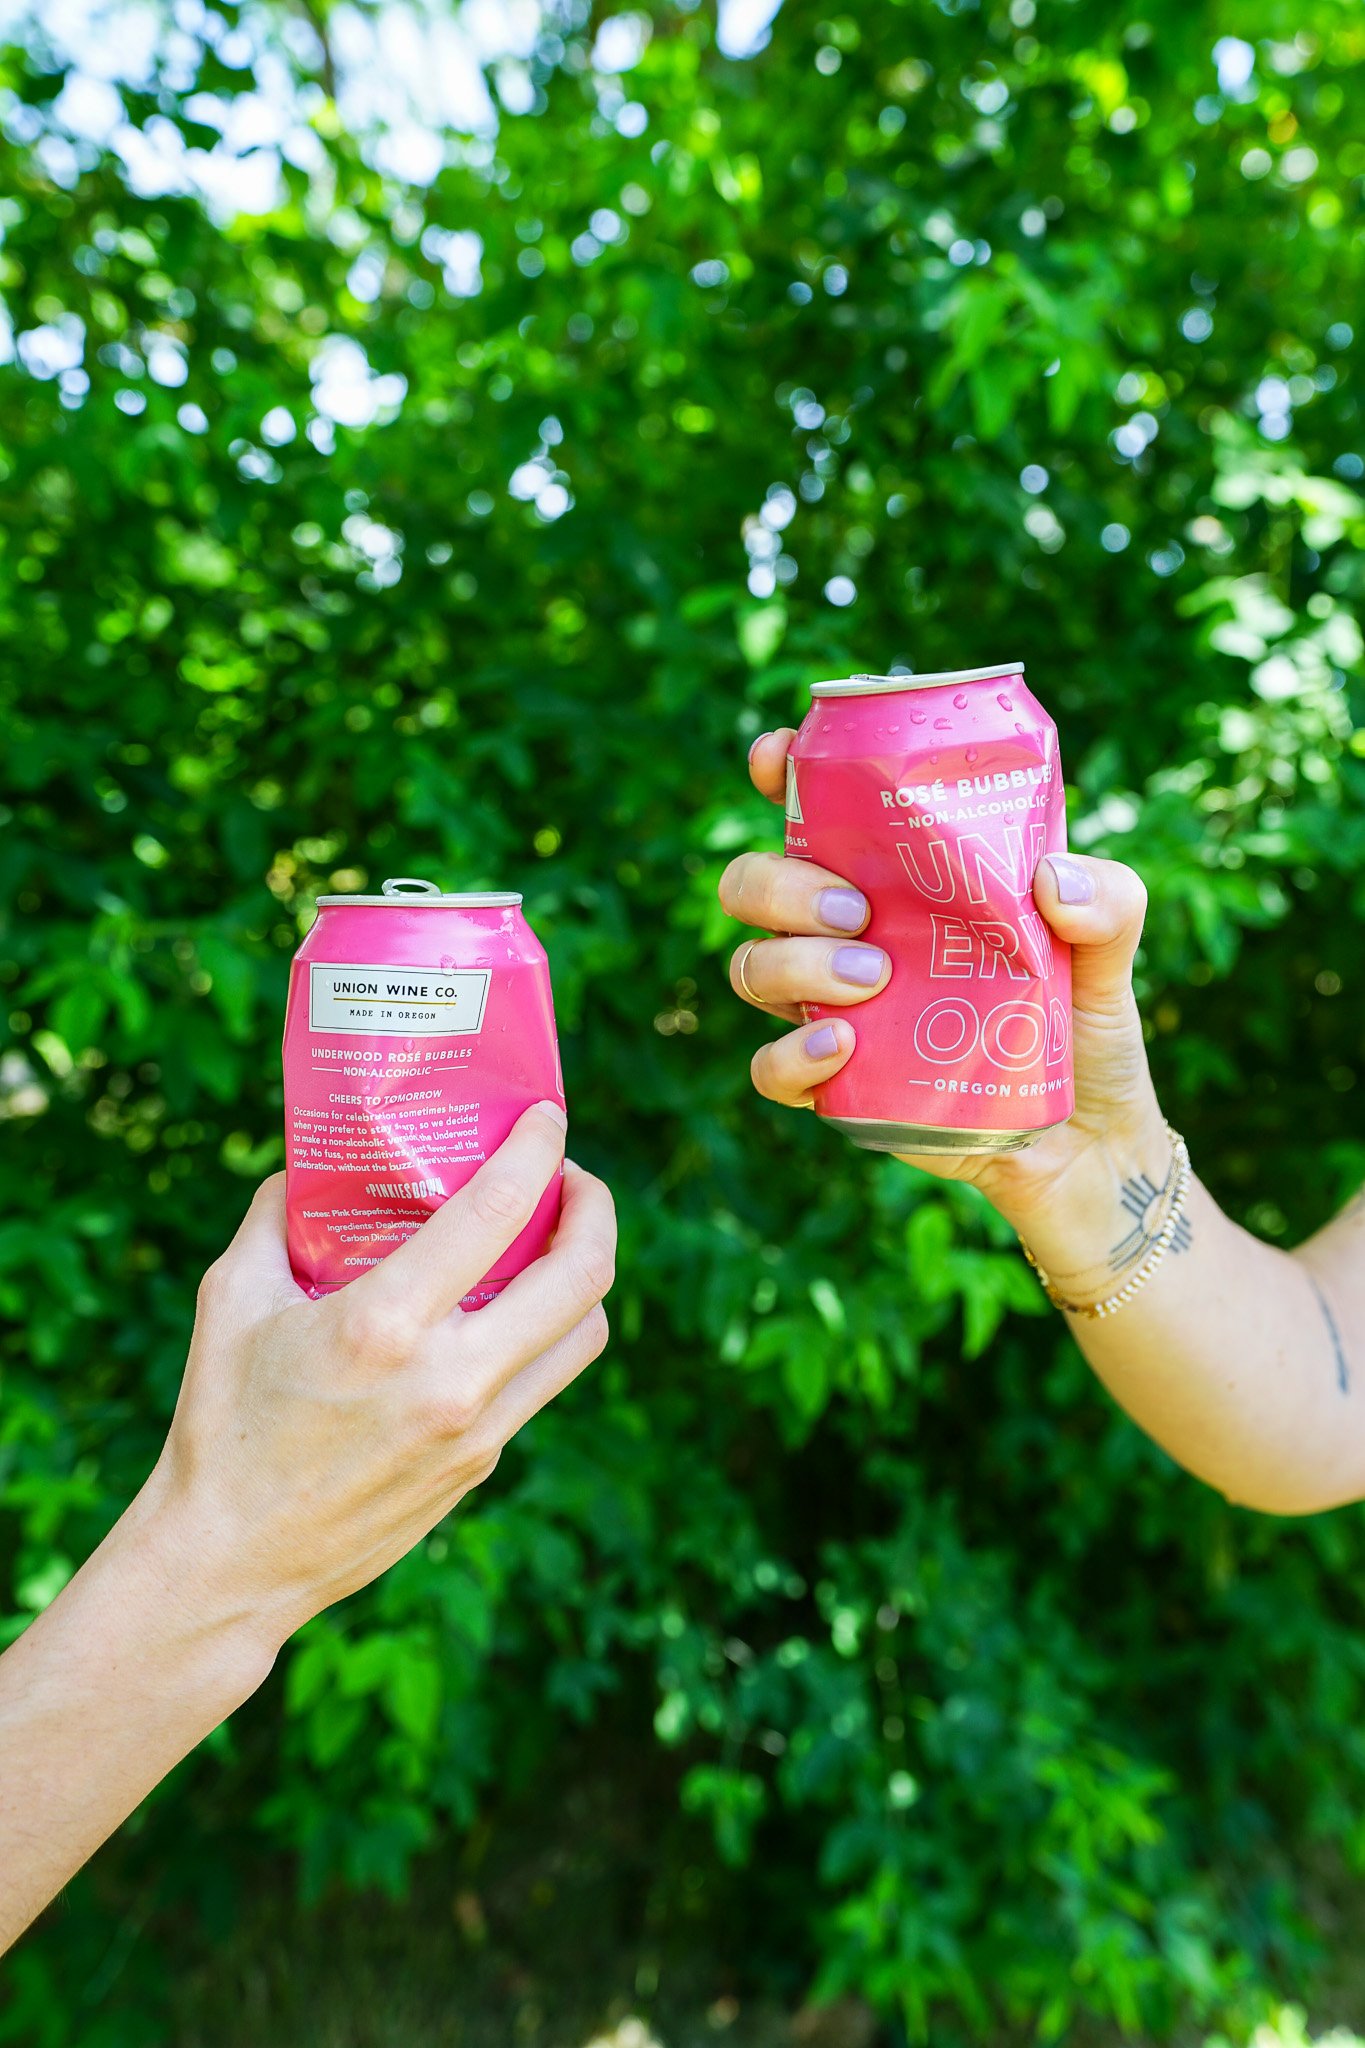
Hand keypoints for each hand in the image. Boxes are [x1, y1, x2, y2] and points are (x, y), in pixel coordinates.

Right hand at [137, 1102, 615, 1654]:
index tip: (548, 1117)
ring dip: (586, 1272)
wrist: (231, 1562)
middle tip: (573, 1176)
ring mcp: (476, 1429)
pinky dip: (545, 1329)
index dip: (539, 1149)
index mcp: (385, 1324)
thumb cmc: (221, 1421)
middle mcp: (450, 1377)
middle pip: (582, 1275)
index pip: (498, 1212)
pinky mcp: (481, 1464)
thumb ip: (275, 1216)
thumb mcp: (230, 1299)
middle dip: (596, 1208)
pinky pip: (541, 1380)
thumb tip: (309, 1162)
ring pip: (583, 1333)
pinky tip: (511, 1307)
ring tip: (557, 1239)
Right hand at [719, 729, 1166, 1262]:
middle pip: (753, 883)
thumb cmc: (1085, 1023)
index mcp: (899, 873)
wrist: (1088, 1141)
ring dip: (792, 961)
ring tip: (871, 977)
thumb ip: (1108, 898)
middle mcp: (850, 932)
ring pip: (749, 966)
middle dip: (781, 883)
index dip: (783, 771)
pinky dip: (791, 1053)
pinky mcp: (836, 1084)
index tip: (776, 758)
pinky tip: (843, 1044)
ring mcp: (834, 1007)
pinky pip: (769, 1069)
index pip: (818, 806)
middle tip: (856, 910)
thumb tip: (1052, 881)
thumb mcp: (1112, 945)